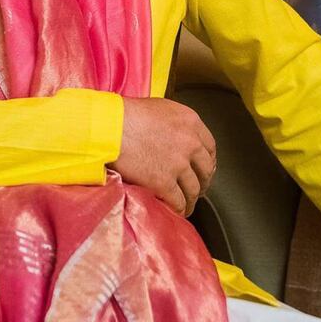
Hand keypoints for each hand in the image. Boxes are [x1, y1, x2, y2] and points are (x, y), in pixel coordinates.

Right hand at [112, 97, 216, 216]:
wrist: (110, 128)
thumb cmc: (127, 114)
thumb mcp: (161, 109)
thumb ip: (175, 123)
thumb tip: (174, 136)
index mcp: (191, 122)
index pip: (210, 146)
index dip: (207, 160)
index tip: (203, 168)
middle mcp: (191, 143)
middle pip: (205, 169)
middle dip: (203, 181)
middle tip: (198, 188)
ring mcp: (179, 164)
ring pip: (194, 188)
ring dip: (191, 200)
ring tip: (187, 205)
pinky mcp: (164, 182)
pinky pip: (178, 201)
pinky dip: (178, 209)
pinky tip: (176, 212)